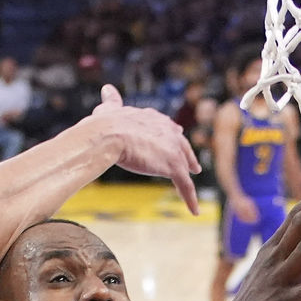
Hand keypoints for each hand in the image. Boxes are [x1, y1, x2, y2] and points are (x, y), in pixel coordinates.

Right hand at [91, 84, 201, 214]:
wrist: (110, 135)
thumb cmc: (106, 124)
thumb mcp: (109, 110)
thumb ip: (111, 101)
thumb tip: (106, 89)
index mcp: (153, 118)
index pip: (167, 128)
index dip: (171, 136)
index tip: (176, 139)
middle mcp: (168, 130)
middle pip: (182, 145)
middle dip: (187, 155)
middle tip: (194, 166)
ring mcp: (172, 149)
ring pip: (185, 165)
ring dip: (189, 176)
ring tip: (192, 188)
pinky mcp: (174, 166)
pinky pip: (185, 185)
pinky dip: (190, 198)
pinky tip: (194, 210)